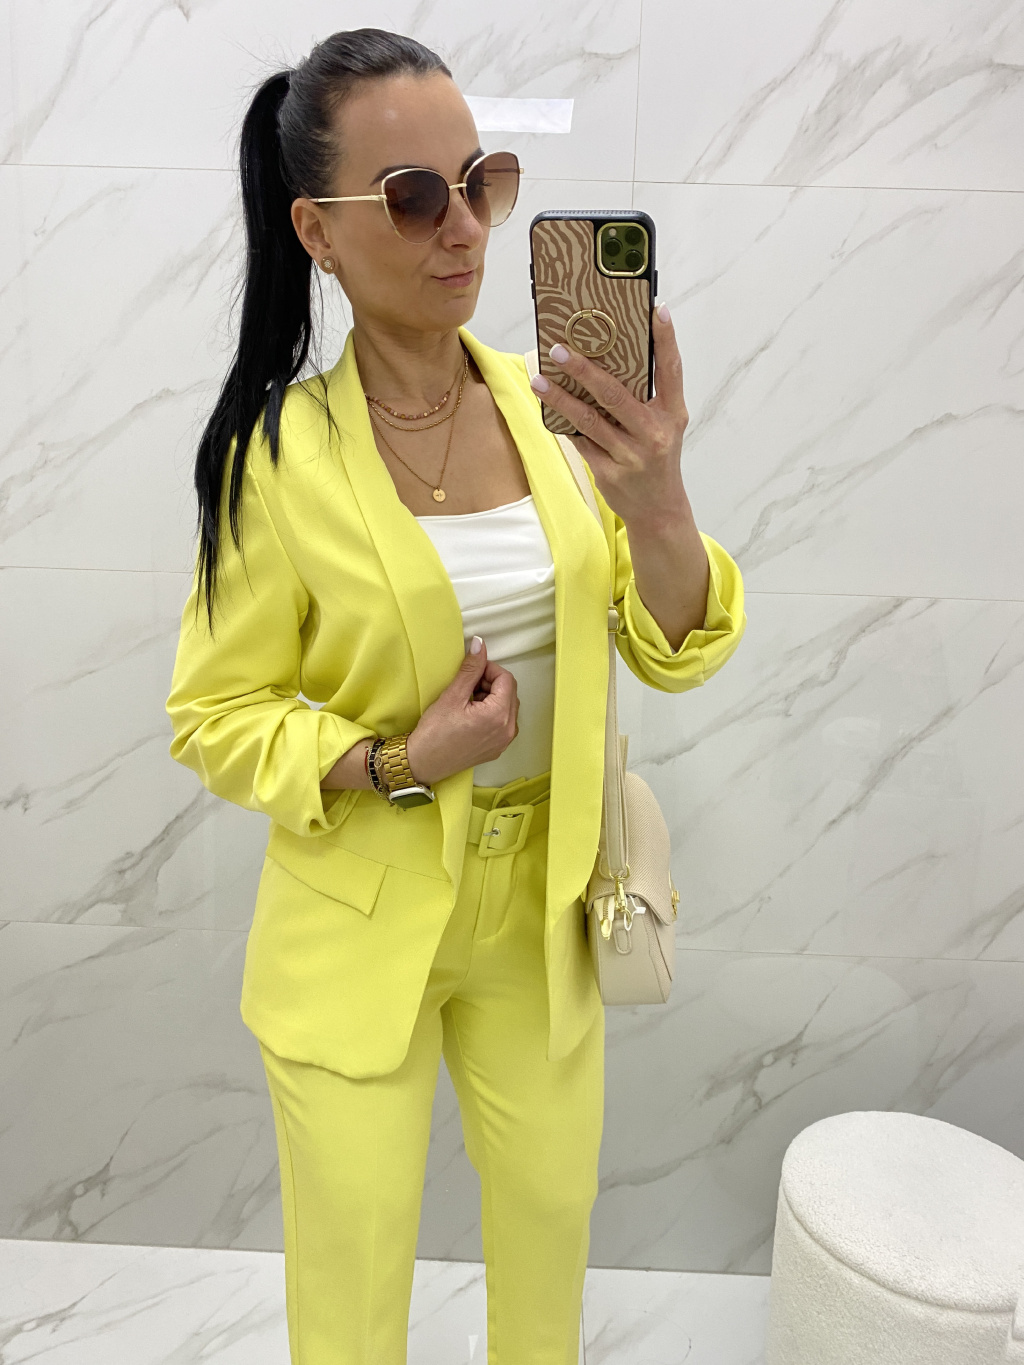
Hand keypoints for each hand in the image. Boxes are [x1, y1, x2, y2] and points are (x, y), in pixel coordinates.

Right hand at [406, 636, 518, 784]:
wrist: (423, 762)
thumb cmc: (434, 731)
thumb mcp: (453, 695)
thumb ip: (470, 669)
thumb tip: (480, 645)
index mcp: (499, 715)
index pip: (506, 679)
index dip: (489, 669)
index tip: (471, 672)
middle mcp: (508, 730)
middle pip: (510, 692)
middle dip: (491, 683)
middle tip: (467, 686)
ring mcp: (504, 742)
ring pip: (507, 707)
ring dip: (491, 698)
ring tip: (467, 701)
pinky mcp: (497, 749)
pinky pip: (503, 723)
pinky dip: (491, 713)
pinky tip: (471, 716)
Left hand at [529, 303, 689, 532]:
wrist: (659, 511)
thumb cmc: (658, 458)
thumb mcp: (664, 425)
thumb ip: (647, 396)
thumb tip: (610, 356)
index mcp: (673, 414)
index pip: (671, 370)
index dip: (666, 339)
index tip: (657, 308)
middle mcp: (654, 433)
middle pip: (616, 394)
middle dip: (584, 369)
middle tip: (559, 349)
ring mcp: (631, 455)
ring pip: (590, 420)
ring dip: (561, 398)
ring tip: (539, 380)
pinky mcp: (609, 473)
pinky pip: (580, 441)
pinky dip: (563, 423)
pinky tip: (548, 407)